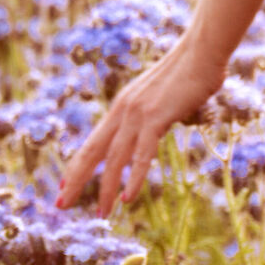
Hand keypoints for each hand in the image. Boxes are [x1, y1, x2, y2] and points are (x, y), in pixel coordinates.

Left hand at [56, 35, 226, 216]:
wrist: (203, 50)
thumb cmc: (190, 71)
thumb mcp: (163, 97)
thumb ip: (154, 114)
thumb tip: (156, 127)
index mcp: (123, 106)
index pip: (93, 142)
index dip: (77, 166)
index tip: (64, 186)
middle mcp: (123, 110)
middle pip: (93, 152)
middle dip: (75, 180)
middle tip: (61, 205)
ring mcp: (137, 114)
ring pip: (114, 159)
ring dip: (105, 189)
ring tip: (101, 215)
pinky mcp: (156, 117)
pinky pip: (141, 155)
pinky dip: (133, 178)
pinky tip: (127, 198)